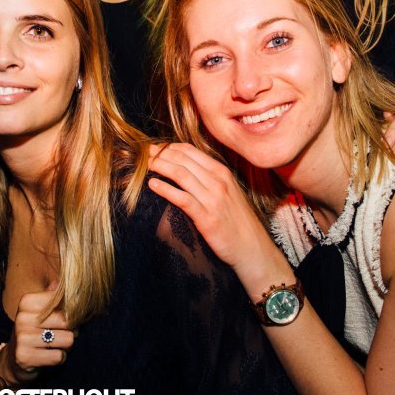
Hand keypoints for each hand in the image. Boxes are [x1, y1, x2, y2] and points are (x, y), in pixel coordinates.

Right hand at [3, 284, 75, 383]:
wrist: (14, 361)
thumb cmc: (33, 332)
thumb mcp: (39, 312)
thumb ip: (52, 298)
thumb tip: (64, 281)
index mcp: (27, 301)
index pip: (64, 301)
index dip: (71, 313)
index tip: (62, 319)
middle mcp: (22, 317)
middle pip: (68, 321)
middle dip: (71, 331)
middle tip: (60, 335)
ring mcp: (22, 337)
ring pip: (67, 339)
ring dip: (66, 346)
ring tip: (54, 346)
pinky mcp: (24, 357)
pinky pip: (58, 356)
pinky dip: (59, 359)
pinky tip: (48, 356)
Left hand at [147, 143, 279, 279]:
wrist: (252, 247)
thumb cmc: (237, 220)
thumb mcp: (227, 191)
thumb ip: (208, 177)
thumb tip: (184, 167)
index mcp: (221, 172)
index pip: (190, 151)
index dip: (168, 147)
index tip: (153, 148)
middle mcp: (218, 181)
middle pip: (182, 159)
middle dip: (159, 154)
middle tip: (142, 154)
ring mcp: (213, 198)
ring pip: (181, 174)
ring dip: (159, 167)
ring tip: (144, 166)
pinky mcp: (207, 217)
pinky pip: (182, 198)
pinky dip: (165, 189)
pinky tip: (153, 185)